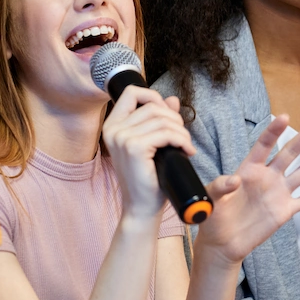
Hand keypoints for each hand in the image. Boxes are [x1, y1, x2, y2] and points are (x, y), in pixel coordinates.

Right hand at [102, 86, 193, 220]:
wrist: (142, 207)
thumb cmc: (148, 178)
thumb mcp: (154, 144)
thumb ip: (160, 120)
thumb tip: (173, 99)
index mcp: (112, 126)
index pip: (131, 92)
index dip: (154, 97)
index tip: (168, 116)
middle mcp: (112, 129)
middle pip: (152, 105)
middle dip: (174, 119)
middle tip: (182, 137)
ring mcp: (121, 138)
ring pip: (162, 119)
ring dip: (181, 132)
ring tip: (186, 146)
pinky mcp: (134, 148)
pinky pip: (166, 133)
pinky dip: (181, 140)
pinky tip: (187, 151)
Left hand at [195, 116, 299, 264]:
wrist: (222, 243)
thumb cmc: (213, 216)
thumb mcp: (210, 198)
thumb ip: (220, 186)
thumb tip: (234, 180)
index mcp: (249, 169)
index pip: (264, 145)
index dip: (274, 131)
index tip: (285, 117)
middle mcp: (267, 177)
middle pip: (290, 153)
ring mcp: (278, 193)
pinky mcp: (285, 210)